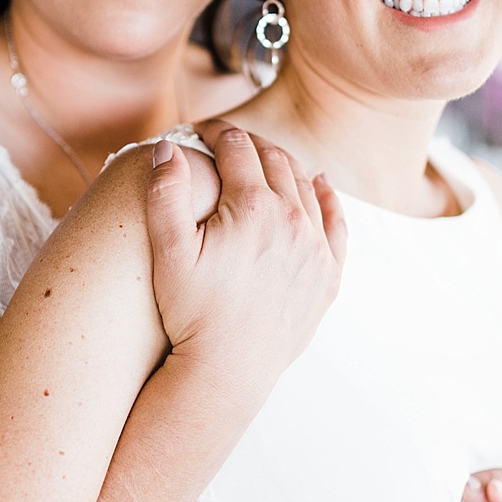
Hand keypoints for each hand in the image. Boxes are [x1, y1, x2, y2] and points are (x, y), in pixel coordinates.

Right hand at [144, 122, 345, 408]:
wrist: (227, 370)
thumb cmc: (190, 313)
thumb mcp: (167, 251)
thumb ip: (165, 193)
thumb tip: (168, 146)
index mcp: (253, 206)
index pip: (237, 147)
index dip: (216, 132)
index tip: (202, 132)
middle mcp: (293, 219)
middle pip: (274, 159)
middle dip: (248, 144)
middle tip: (228, 144)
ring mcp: (316, 247)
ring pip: (305, 185)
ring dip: (283, 166)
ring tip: (261, 162)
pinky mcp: (329, 274)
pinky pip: (336, 222)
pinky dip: (327, 197)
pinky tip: (318, 184)